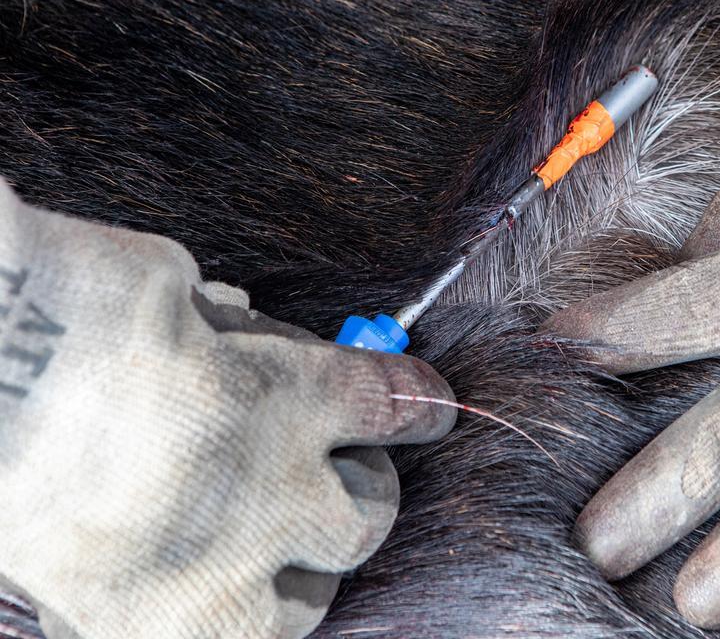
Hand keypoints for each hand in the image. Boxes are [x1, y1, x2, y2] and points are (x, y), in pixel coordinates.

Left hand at [0, 178, 455, 638]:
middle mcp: (230, 578)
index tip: (263, 588)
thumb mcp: (37, 548)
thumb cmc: (3, 450)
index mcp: (153, 626)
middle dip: (307, 557)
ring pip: (367, 513)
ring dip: (369, 491)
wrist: (3, 353)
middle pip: (317, 594)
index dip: (264, 608)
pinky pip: (389, 409)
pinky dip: (416, 406)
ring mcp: (276, 489)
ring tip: (370, 466)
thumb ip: (105, 573)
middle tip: (294, 515)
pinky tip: (432, 408)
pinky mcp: (301, 396)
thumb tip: (136, 565)